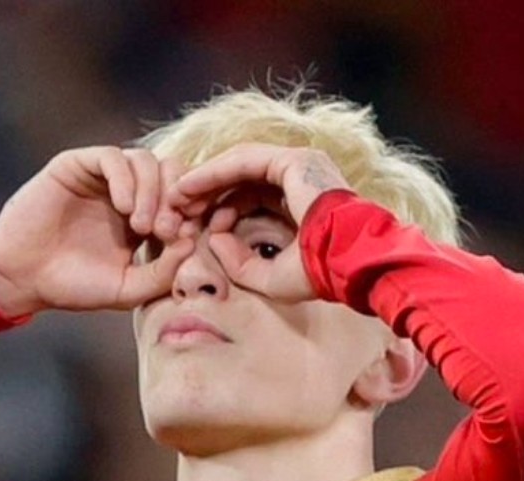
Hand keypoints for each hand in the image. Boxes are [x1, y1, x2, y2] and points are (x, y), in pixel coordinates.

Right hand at [0, 147, 197, 316]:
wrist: (23, 277)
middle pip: (169, 172)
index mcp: (143, 217)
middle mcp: (126, 191)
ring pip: (144, 160)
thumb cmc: (73, 285)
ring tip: (142, 225)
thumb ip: (162, 272)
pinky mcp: (77, 165)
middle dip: (175, 199)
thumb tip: (191, 242)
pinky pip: (111, 157)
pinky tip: (125, 207)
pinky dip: (125, 178)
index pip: (180, 198)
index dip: (189, 214)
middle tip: (165, 230)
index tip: (185, 239)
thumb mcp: (127, 288)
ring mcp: (102, 177)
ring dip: (152, 191)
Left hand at [169, 144, 352, 302]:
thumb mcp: (270, 277)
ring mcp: (299, 163)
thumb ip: (240, 263)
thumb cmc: (319, 274)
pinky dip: (213, 173)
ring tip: (176, 199)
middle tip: (176, 211)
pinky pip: (242, 161)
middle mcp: (301, 176)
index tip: (193, 228)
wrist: (348, 262)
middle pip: (241, 179)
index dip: (219, 210)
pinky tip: (188, 188)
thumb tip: (215, 240)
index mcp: (302, 200)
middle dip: (206, 194)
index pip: (251, 196)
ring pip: (237, 166)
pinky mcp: (292, 160)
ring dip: (204, 182)